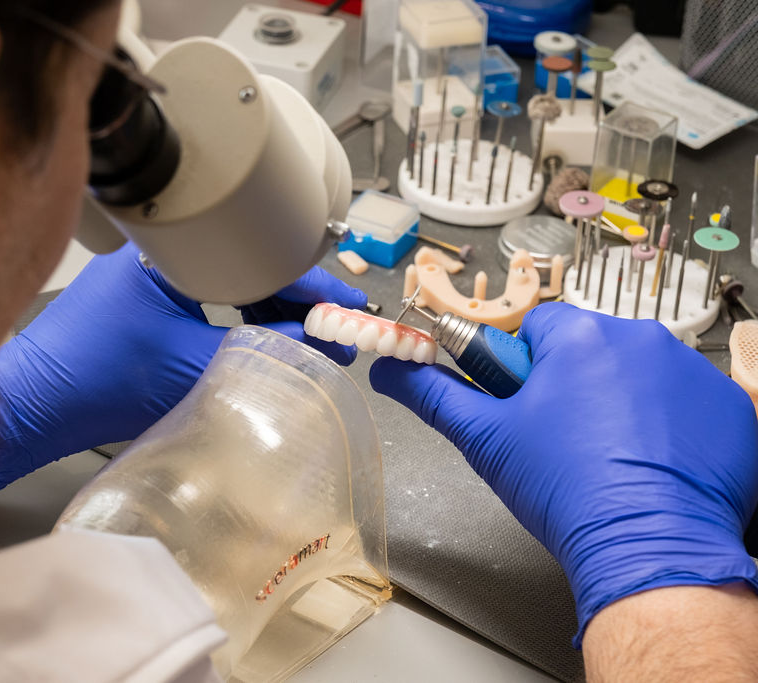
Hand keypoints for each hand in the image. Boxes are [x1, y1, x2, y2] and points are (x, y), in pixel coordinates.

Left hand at [0, 242, 365, 487]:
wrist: (33, 405)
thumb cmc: (95, 381)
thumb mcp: (193, 364)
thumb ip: (263, 351)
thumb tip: (318, 343)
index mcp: (170, 251)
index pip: (260, 257)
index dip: (310, 284)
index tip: (345, 305)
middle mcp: (159, 253)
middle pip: (248, 266)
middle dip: (295, 299)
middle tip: (333, 328)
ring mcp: (147, 275)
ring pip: (228, 284)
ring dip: (267, 311)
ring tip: (306, 338)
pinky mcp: (140, 300)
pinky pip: (205, 299)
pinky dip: (236, 318)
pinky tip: (261, 339)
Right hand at [370, 302, 757, 642]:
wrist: (647, 548)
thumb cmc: (568, 491)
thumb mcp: (485, 439)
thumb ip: (433, 395)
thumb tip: (392, 371)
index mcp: (578, 336)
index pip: (539, 330)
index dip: (526, 371)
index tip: (527, 408)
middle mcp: (641, 339)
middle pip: (591, 348)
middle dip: (575, 384)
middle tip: (564, 440)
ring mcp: (692, 372)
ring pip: (638, 373)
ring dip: (623, 402)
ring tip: (608, 457)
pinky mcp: (728, 407)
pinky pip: (688, 402)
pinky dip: (670, 427)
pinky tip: (650, 464)